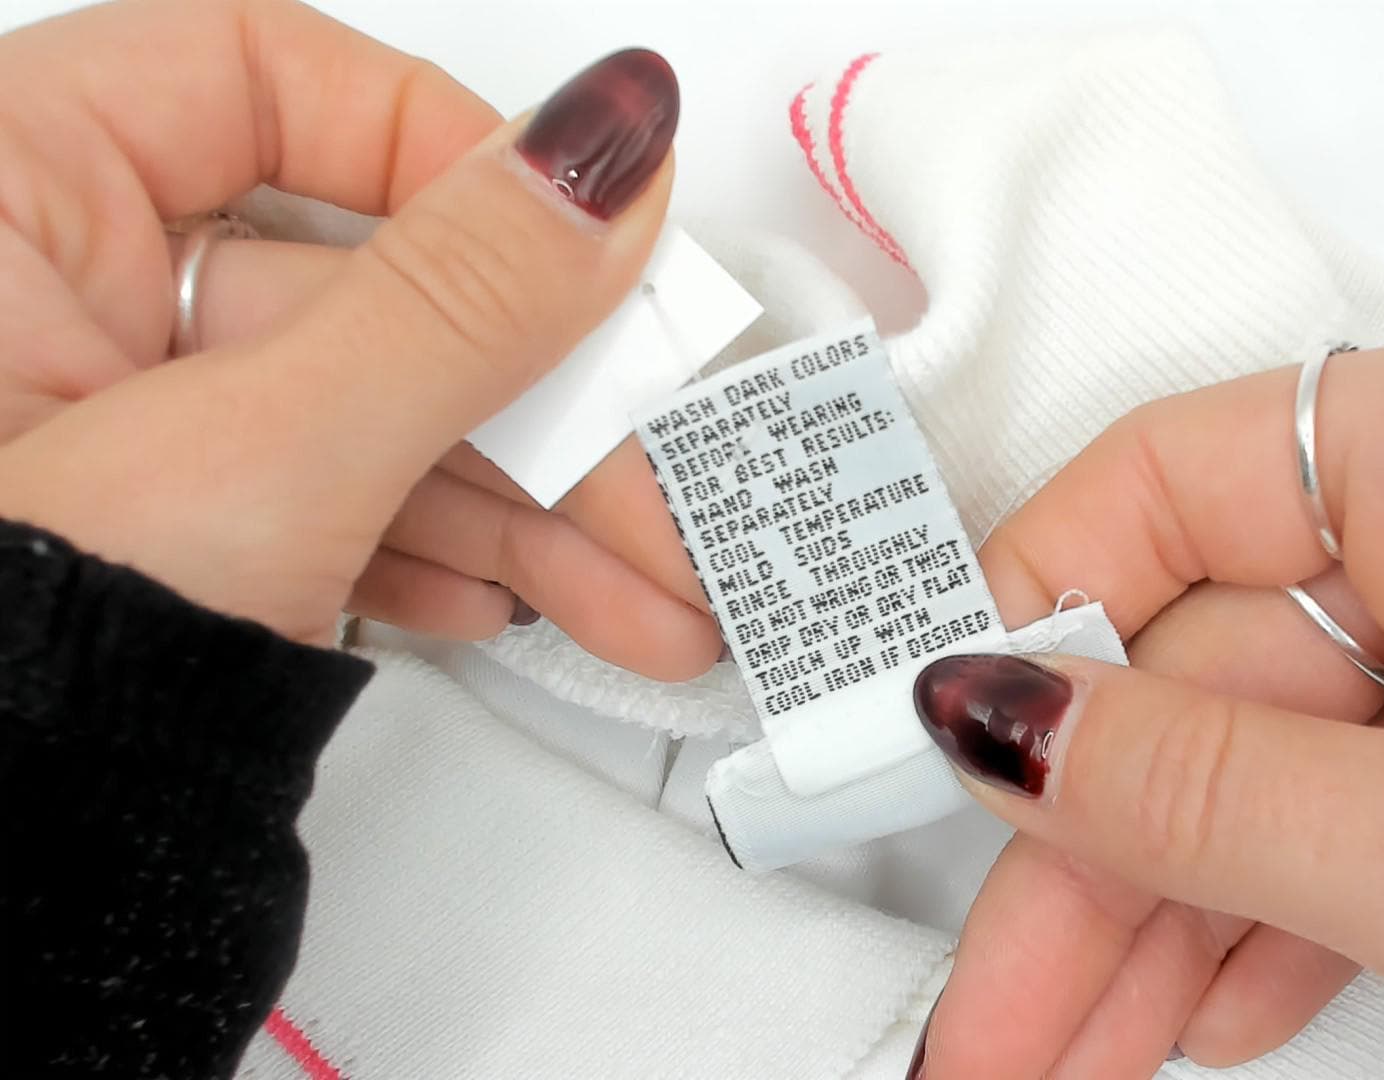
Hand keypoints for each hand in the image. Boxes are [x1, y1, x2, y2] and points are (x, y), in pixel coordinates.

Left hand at [0, 0, 713, 671]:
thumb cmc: (22, 662)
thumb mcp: (271, 449)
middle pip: (370, 286)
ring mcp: (109, 421)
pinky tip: (514, 605)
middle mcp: (52, 293)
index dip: (448, 148)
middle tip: (666, 480)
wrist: (0, 896)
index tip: (588, 239)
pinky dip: (430, 550)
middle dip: (546, 410)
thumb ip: (458, 293)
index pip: (270, 77)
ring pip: (368, 411)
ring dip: (526, 510)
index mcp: (12, 193)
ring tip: (642, 596)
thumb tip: (604, 146)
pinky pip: (324, 496)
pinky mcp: (159, 526)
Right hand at [913, 299, 1383, 1077]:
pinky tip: (1189, 1008)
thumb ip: (1228, 798)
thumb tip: (1002, 719)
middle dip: (1085, 854)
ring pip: (1276, 751)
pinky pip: (1365, 796)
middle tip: (989, 1019)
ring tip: (1052, 1058)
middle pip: (1214, 662)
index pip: (1180, 486)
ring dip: (1153, 913)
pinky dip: (1270, 913)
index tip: (913, 758)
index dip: (1028, 624)